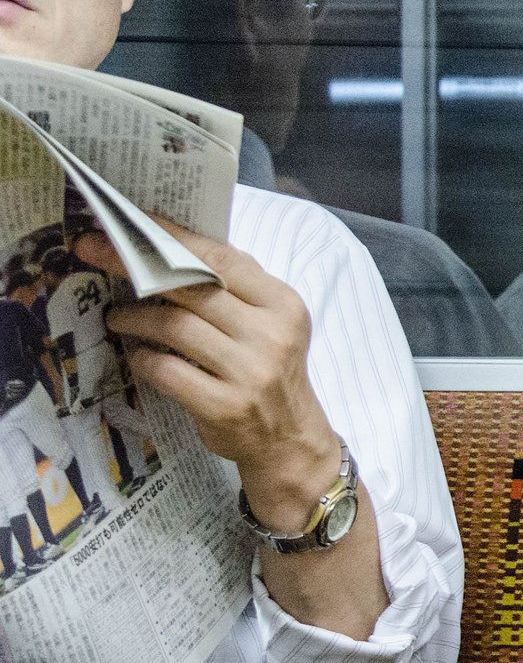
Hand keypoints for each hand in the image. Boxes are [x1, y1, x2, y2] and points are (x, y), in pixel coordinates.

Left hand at [80, 221, 338, 527]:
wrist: (290, 439)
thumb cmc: (271, 372)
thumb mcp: (270, 324)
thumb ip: (235, 290)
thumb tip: (171, 250)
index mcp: (283, 304)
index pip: (221, 258)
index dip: (171, 237)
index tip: (128, 223)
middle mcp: (271, 334)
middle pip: (191, 287)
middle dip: (132, 265)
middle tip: (93, 253)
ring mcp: (249, 372)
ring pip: (174, 327)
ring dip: (133, 318)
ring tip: (117, 317)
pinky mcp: (224, 405)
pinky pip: (166, 370)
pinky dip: (142, 358)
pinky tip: (135, 354)